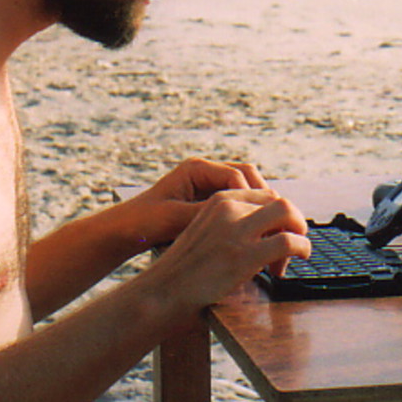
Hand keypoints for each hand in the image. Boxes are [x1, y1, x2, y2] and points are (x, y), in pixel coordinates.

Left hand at [119, 158, 271, 248]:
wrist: (122, 231)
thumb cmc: (143, 223)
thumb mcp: (176, 218)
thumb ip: (207, 213)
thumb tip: (240, 215)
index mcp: (195, 169)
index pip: (237, 175)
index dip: (254, 196)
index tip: (265, 217)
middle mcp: (204, 172)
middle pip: (247, 176)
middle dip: (264, 197)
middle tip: (279, 219)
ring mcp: (206, 185)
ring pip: (245, 189)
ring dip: (259, 205)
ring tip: (272, 226)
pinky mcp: (207, 200)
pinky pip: (236, 201)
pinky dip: (248, 213)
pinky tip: (255, 232)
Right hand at [149, 188, 310, 311]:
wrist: (162, 292)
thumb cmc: (184, 271)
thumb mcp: (206, 232)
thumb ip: (230, 224)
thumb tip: (264, 230)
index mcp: (219, 201)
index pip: (266, 196)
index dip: (279, 217)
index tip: (277, 237)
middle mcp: (229, 209)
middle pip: (280, 202)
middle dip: (293, 222)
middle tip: (292, 247)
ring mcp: (237, 230)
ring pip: (288, 214)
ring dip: (299, 234)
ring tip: (292, 257)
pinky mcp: (245, 255)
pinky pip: (289, 241)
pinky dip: (301, 249)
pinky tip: (292, 263)